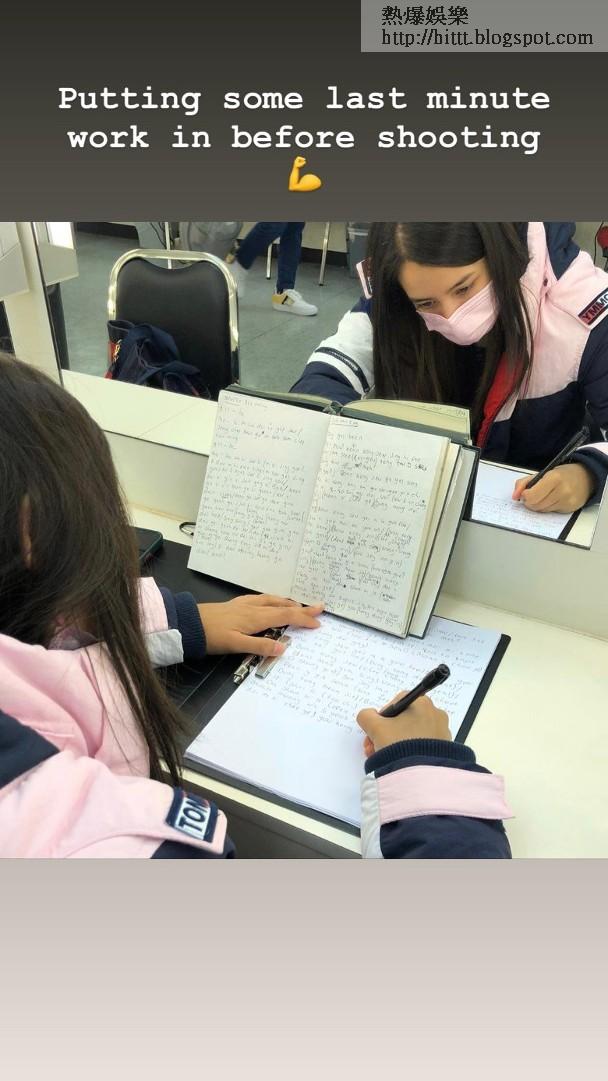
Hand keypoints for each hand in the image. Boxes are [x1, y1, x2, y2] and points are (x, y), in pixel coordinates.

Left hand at [198, 594, 322, 655]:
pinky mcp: (236, 605)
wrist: (188, 624)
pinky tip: (269, 603)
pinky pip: (261, 599)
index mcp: (256, 617)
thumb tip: (283, 648)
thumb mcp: (236, 645)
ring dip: (288, 603)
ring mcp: (244, 604)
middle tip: (318, 608)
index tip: (318, 623)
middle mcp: (253, 607)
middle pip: (283, 606)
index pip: (286, 617)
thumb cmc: (211, 636)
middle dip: (301, 608)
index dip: (303, 619)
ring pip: (272, 600)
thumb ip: (260, 646)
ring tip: (298, 606)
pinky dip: (273, 601)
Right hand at [357, 692, 450, 757]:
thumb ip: (366, 716)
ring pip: (412, 733)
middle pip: (404, 719)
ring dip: (395, 743)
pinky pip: (422, 745)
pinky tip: (398, 761)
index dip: (382, 716)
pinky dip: (410, 750)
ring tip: (383, 757)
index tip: (376, 730)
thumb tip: (367, 715)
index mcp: (422, 702)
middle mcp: (436, 714)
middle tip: (375, 745)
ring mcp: (442, 732)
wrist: (420, 775)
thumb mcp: (375, 728)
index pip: (396, 703)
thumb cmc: (399, 745)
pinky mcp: (444, 749)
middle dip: (386, 732)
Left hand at [512, 463, 594, 512]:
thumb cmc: (562, 474)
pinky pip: (550, 512)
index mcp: (554, 478)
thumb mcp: (543, 473)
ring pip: (542, 510)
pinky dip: (547, 507)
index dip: (525, 496)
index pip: (532, 496)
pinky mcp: (569, 509)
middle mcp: (562, 491)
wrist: (585, 478)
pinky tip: (553, 499)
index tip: (525, 493)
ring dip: (538, 505)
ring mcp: (567, 501)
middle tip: (532, 495)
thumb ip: (524, 483)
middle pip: (535, 505)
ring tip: (544, 496)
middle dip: (530, 502)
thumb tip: (514, 497)